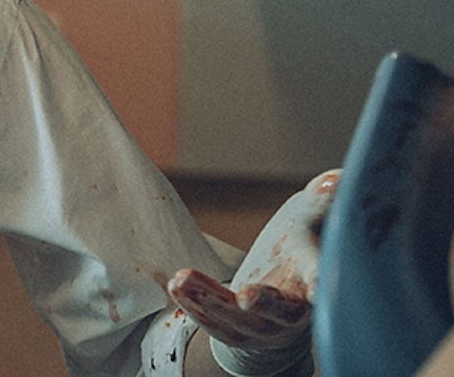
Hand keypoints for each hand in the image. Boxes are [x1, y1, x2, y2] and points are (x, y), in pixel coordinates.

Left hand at [169, 170, 338, 375]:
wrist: (281, 289)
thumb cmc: (299, 243)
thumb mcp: (311, 217)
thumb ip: (322, 199)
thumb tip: (336, 179)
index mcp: (317, 279)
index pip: (324, 282)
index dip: (323, 285)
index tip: (320, 291)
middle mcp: (296, 312)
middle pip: (284, 313)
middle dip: (265, 304)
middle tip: (246, 296)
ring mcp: (266, 328)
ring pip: (241, 321)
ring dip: (212, 302)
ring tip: (182, 278)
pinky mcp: (238, 333)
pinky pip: (216, 325)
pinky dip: (196, 307)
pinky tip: (175, 286)